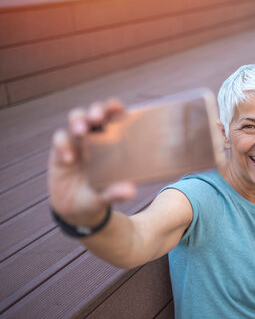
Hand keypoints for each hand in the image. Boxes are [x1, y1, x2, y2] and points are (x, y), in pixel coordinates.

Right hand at [47, 98, 136, 226]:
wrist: (75, 210)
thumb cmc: (99, 195)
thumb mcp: (108, 196)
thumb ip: (116, 192)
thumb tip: (130, 190)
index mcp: (114, 141)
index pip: (116, 117)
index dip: (115, 108)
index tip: (118, 108)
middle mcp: (96, 136)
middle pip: (95, 112)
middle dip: (96, 110)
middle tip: (98, 118)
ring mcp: (77, 141)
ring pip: (76, 119)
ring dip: (78, 121)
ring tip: (81, 132)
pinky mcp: (60, 150)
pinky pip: (60, 139)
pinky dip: (63, 145)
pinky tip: (69, 159)